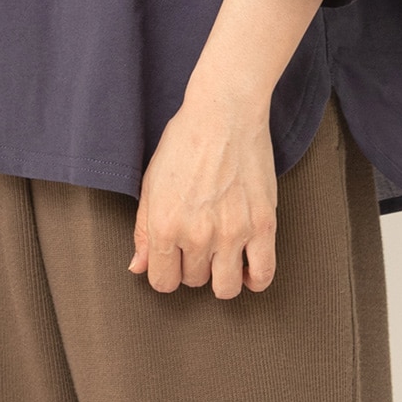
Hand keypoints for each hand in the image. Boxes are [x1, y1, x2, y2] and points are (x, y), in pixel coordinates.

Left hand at [128, 86, 278, 299]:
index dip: (167, 273)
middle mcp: (196, 235)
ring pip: (226, 288)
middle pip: (193, 282)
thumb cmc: (185, 141)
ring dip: (221, 277)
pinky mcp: (262, 226)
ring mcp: (231, 233)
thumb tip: (138, 266)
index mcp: (164, 225)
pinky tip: (246, 265)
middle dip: (193, 267)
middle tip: (198, 243)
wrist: (224, 114)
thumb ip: (143, 230)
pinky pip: (263, 275)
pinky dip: (255, 279)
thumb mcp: (151, 183)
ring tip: (222, 257)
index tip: (174, 261)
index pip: (162, 281)